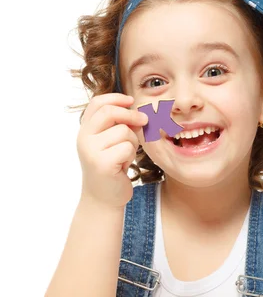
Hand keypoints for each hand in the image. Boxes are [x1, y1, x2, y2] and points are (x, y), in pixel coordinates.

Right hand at [77, 92, 148, 208]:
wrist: (103, 198)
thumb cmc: (111, 168)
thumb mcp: (111, 143)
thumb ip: (118, 125)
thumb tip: (139, 111)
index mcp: (85, 130)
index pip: (97, 103)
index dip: (116, 98)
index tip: (131, 101)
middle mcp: (84, 138)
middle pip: (110, 112)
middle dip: (131, 115)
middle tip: (145, 120)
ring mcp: (91, 151)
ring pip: (123, 131)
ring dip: (132, 142)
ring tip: (125, 156)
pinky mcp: (101, 163)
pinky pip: (126, 147)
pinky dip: (131, 155)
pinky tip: (124, 166)